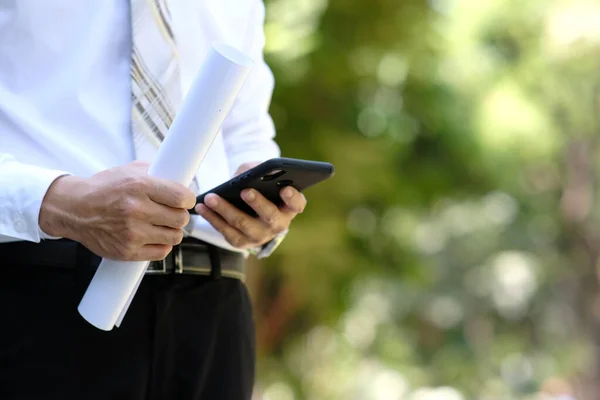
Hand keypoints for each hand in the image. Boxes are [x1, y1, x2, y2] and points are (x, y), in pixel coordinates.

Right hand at [39, 161, 195, 260]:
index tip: (184, 200)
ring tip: (161, 224)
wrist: (73, 209)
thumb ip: (156, 172)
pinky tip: (153, 236)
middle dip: (179, 215)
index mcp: (139, 186)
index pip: (182, 197)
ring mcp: (132, 233)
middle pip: (181, 219)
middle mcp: (136, 210)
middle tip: (172, 213)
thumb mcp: (129, 171)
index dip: (188, 199)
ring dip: (171, 231)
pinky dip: (161, 245)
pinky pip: (161, 252)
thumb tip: (181, 177)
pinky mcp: (127, 251)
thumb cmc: (103, 189)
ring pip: (174, 236)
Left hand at [194, 162, 306, 248]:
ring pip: (243, 225)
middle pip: (270, 216)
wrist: (247, 208)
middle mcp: (278, 224)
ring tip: (211, 198)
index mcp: (288, 207)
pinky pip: (226, 232)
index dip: (293, 197)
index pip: (297, 204)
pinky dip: (213, 219)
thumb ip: (258, 170)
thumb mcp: (261, 176)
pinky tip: (202, 207)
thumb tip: (247, 173)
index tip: (285, 188)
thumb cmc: (258, 187)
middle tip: (246, 191)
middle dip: (258, 203)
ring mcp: (260, 236)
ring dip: (225, 210)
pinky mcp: (242, 242)